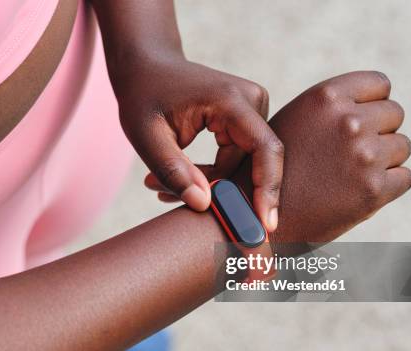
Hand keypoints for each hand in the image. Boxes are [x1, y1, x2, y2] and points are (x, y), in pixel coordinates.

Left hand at [115, 55, 283, 231]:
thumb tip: (204, 205)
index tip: (265, 226)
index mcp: (230, 100)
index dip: (267, 189)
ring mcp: (252, 108)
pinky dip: (213, 173)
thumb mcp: (147, 136)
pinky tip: (182, 177)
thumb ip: (173, 171)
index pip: (264, 149)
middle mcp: (251, 100)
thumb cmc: (143, 95)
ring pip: (243, 164)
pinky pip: (238, 157)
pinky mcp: (246, 119)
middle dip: (221, 191)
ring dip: (211, 183)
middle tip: (168, 200)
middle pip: (252, 163)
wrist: (147, 65)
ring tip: (161, 187)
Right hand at [238, 71, 410, 242]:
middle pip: (394, 113)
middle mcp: (347, 121)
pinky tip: (358, 193)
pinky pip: (404, 178)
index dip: (372, 103)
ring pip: (401, 146)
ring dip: (384, 160)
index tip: (361, 121)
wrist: (253, 217)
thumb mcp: (294, 122)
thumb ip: (329, 110)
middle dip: (379, 131)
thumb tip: (368, 106)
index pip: (380, 84)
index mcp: (326, 97)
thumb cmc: (271, 170)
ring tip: (351, 175)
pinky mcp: (373, 190)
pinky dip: (388, 187)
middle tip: (352, 154)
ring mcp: (363, 155)